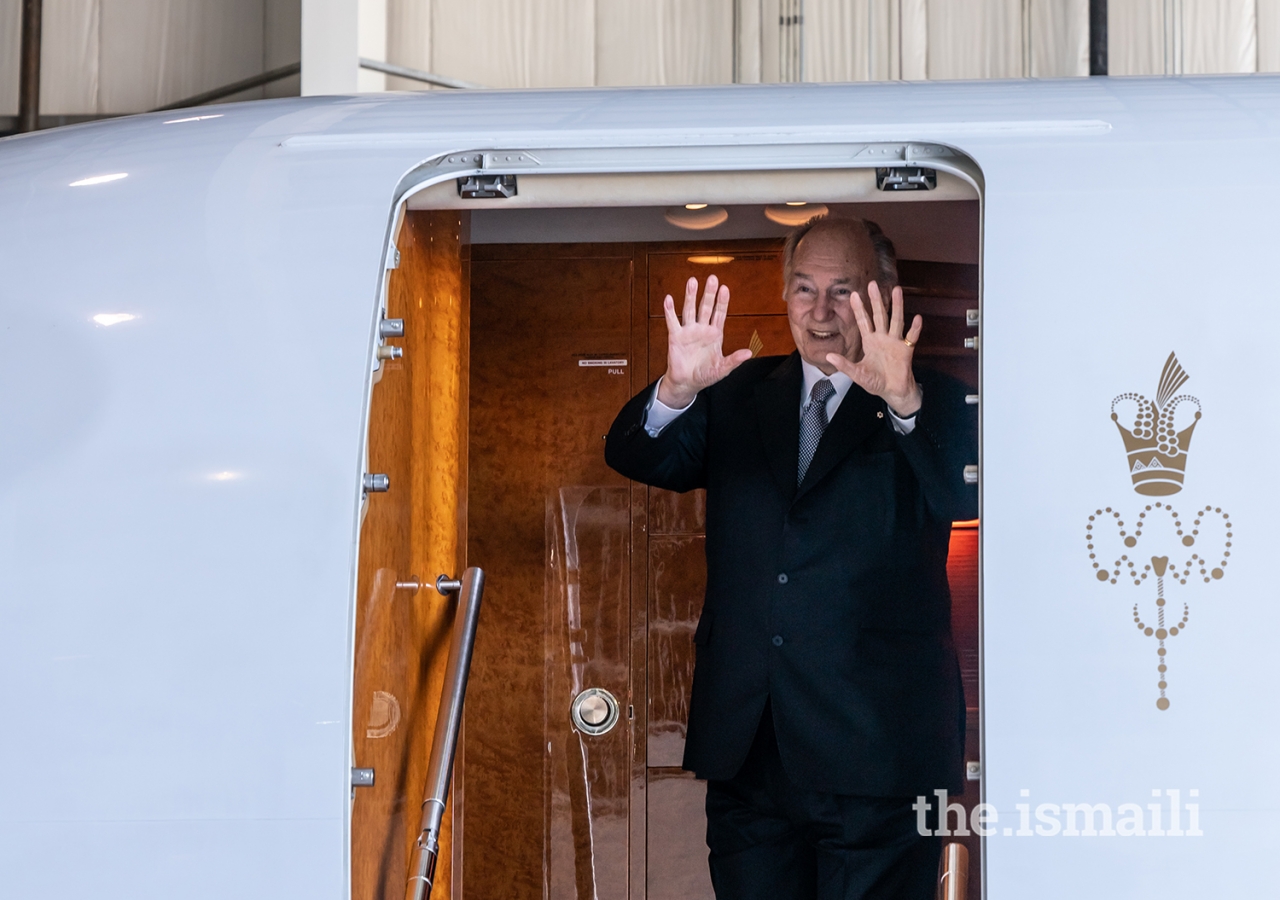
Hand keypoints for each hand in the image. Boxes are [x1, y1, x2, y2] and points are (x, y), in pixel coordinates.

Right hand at [658, 275, 752, 407]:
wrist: (687, 383)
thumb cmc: (705, 375)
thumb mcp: (722, 368)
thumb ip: (734, 360)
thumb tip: (749, 353)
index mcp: (715, 334)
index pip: (720, 314)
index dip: (722, 301)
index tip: (725, 288)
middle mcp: (702, 329)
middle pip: (706, 307)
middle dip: (709, 293)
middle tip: (712, 278)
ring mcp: (688, 331)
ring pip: (690, 310)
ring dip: (690, 296)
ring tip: (692, 281)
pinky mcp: (675, 337)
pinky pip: (672, 321)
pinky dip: (670, 310)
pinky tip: (669, 299)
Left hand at [825, 281, 922, 415]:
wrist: (892, 391)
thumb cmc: (875, 381)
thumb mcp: (857, 374)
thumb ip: (844, 365)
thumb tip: (828, 357)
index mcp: (870, 341)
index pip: (863, 321)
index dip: (859, 309)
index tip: (854, 294)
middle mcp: (883, 338)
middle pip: (880, 315)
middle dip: (876, 300)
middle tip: (873, 283)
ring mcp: (895, 342)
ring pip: (896, 320)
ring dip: (897, 306)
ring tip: (897, 290)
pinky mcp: (906, 350)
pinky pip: (911, 337)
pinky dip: (915, 328)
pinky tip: (917, 318)